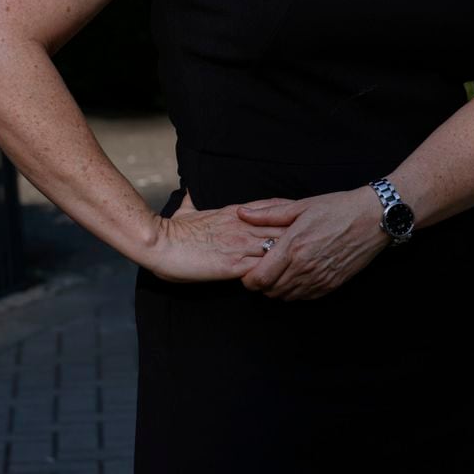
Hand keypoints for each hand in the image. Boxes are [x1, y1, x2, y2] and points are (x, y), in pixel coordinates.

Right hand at [145, 190, 290, 282]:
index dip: (290, 214)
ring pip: (277, 247)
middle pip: (282, 227)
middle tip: (313, 243)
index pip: (272, 208)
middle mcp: (242, 226)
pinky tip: (282, 283)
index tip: (303, 219)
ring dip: (290, 257)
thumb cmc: (173, 228)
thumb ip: (193, 199)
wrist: (160, 243)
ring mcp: (239, 245)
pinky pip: (263, 270)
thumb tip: (190, 190)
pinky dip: (274, 275)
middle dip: (298, 235)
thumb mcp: (186, 208)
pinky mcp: (233, 265)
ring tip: (303, 265)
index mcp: (234, 212)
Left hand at [236, 186, 386, 300]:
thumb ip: (268, 214)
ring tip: (279, 272)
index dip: (248, 279)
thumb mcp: (300, 206)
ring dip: (277, 289)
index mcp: (293, 247)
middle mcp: (304, 267)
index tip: (248, 272)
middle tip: (262, 270)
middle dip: (261, 284)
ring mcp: (318, 278)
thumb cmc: (336, 208)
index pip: (260, 278)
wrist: (371, 219)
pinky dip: (295, 291)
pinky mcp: (331, 285)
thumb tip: (242, 213)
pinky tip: (296, 276)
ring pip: (286, 296)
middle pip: (270, 290)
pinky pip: (304, 297)